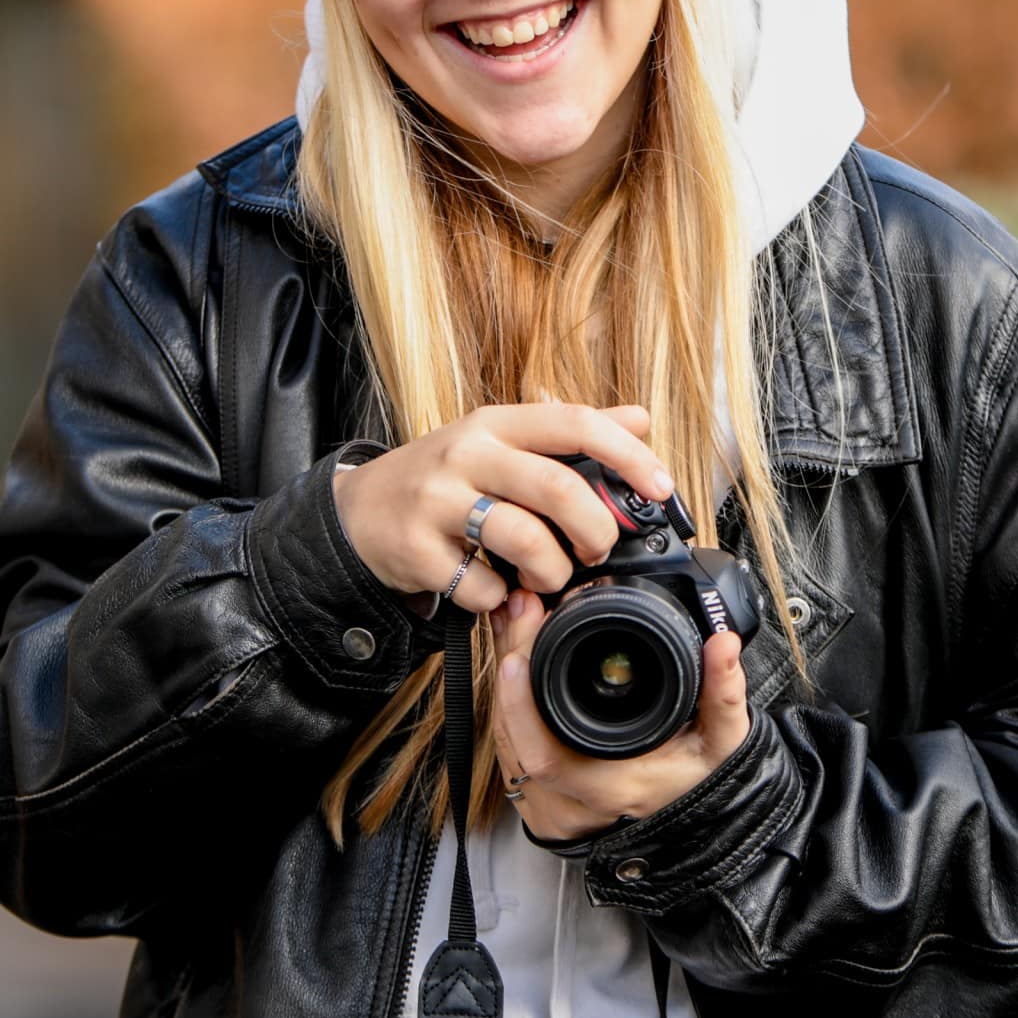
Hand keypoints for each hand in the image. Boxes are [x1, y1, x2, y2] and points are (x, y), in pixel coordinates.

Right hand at [332, 404, 673, 614]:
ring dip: (552, 572)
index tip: (661, 486)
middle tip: (597, 550)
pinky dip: (499, 600)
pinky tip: (493, 591)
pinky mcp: (416, 551)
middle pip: (556, 488)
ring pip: (524, 540)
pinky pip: (480, 587)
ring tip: (548, 578)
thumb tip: (639, 418)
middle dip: (594, 530)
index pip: (574, 424)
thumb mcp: (499, 441)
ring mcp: (437, 502)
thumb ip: (567, 433)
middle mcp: (466, 454)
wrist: (357, 512)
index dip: (627, 455)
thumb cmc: (444, 478)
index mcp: (496, 424)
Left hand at [487, 587, 751, 839]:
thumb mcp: (722, 744)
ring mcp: (550, 800)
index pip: (545, 758)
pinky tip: (512, 651)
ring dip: (503, 675)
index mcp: (610, 788)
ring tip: (514, 617)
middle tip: (521, 608)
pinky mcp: (539, 790)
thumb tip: (722, 644)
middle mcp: (572, 801)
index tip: (516, 657)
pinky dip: (506, 694)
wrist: (688, 818)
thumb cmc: (700, 781)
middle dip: (510, 663)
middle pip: (513, 735)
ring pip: (504, 735)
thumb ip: (725, 695)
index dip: (520, 710)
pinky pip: (508, 741)